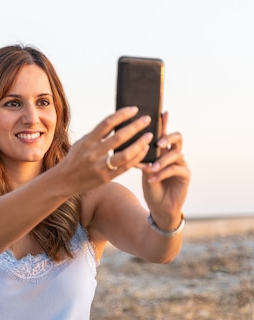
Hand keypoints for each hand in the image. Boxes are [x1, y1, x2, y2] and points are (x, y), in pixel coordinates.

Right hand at [61, 107, 153, 192]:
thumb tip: (116, 122)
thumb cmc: (75, 159)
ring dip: (139, 144)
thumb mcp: (82, 142)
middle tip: (147, 119)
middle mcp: (93, 153)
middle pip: (119, 137)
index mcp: (87, 141)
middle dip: (135, 127)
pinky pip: (125, 167)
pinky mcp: (106, 178)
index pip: (107, 123)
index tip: (134, 109)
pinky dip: (137, 158)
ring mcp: (100, 166)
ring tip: (149, 136)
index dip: (122, 115)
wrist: (64, 181)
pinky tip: (144, 150)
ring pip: (125, 154)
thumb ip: (97, 134)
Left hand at [138, 112, 190, 227]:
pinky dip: (163, 173)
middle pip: (177, 138)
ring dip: (162, 160)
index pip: (164, 133)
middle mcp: (174, 155)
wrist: (159, 207)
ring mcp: (181, 164)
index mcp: (163, 151)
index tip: (162, 113)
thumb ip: (142, 157)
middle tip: (159, 142)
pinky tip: (152, 178)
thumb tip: (133, 144)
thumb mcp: (144, 170)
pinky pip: (176, 169)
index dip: (165, 123)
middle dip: (168, 137)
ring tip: (151, 168)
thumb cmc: (151, 186)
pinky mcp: (185, 175)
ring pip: (176, 154)